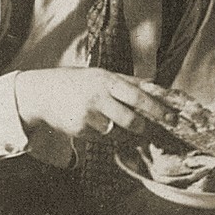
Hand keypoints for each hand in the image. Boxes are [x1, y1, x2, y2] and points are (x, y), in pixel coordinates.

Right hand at [14, 69, 176, 141]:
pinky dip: (111, 137)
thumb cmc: (76, 82)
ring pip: (120, 133)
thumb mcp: (100, 75)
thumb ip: (127, 82)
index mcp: (107, 80)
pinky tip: (107, 130)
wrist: (41, 93)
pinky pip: (104, 139)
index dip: (158, 108)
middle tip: (160, 134)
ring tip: (138, 135)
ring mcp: (89, 115)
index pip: (139, 96)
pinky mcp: (80, 130)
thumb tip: (155, 87)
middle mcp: (99, 97)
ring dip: (132, 136)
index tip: (174, 118)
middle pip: (132, 119)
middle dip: (149, 129)